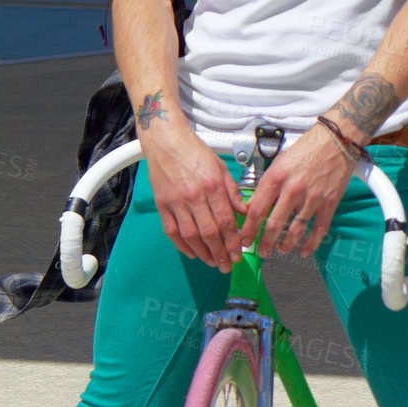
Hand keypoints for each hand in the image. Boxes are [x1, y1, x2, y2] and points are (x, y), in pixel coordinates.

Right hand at [142, 125, 245, 271]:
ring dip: (203, 253)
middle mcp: (194, 196)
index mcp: (212, 186)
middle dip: (220, 253)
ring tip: (213, 263)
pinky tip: (193, 253)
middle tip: (227, 265)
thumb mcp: (221, 167)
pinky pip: (172, 231)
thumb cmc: (195, 152)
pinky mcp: (162, 205)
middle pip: (209, 232)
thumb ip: (233, 192)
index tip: (239, 253)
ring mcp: (176, 202)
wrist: (166, 141)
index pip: (226, 221)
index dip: (233, 241)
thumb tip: (245, 212)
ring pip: (190, 236)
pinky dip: (182, 245)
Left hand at [239, 124, 354, 257]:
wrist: (335, 141)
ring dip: (285, 245)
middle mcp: (292, 189)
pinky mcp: (329, 203)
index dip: (249, 229)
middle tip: (261, 251)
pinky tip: (303, 251)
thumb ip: (266, 185)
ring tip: (280, 250)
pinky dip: (310, 244)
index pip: (256, 210)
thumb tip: (253, 206)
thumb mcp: (278, 163)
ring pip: (295, 231)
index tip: (245, 239)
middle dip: (265, 243)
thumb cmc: (305, 149)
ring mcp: (312, 198)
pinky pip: (318, 229)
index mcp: (276, 177)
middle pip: (274, 225)